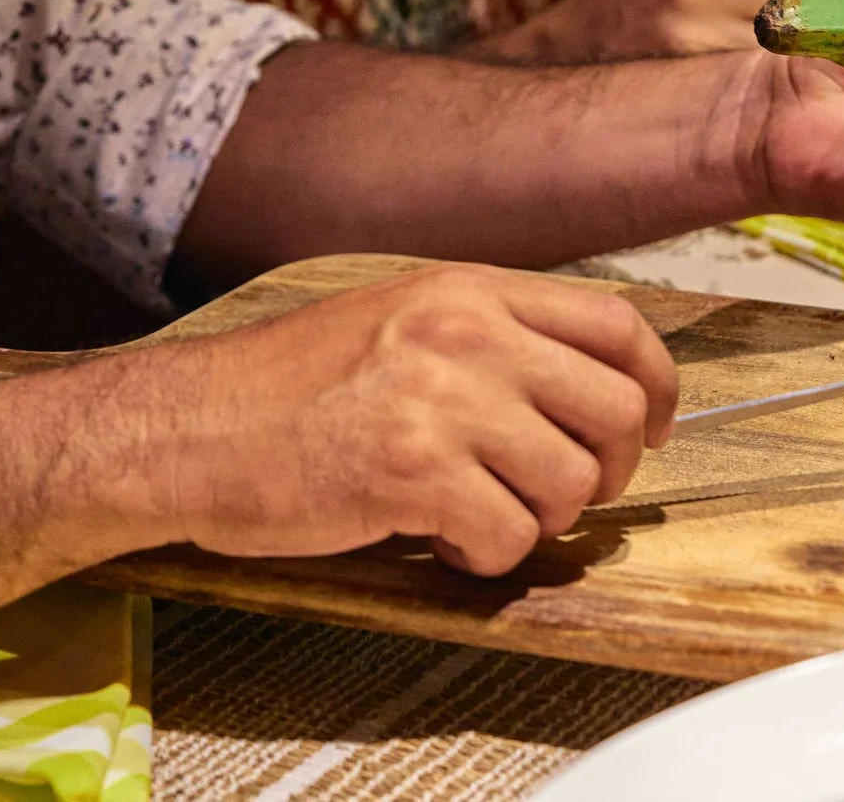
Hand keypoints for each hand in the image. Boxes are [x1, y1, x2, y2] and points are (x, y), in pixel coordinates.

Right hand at [156, 265, 677, 576]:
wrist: (185, 429)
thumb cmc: (284, 387)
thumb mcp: (398, 316)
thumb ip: (489, 334)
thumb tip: (581, 382)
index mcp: (470, 290)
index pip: (618, 324)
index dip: (658, 382)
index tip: (657, 424)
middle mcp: (468, 334)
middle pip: (618, 408)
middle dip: (612, 467)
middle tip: (570, 490)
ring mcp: (444, 401)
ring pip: (572, 482)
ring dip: (540, 516)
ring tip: (481, 510)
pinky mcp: (414, 473)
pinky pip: (510, 536)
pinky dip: (485, 553)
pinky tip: (439, 534)